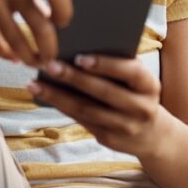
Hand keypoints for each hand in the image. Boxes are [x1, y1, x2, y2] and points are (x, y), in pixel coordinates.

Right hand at [0, 0, 72, 64]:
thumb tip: (54, 15)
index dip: (64, 9)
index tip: (62, 23)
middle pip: (42, 26)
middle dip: (49, 50)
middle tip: (50, 59)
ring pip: (17, 41)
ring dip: (29, 58)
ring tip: (33, 62)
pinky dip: (5, 54)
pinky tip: (11, 57)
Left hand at [26, 54, 168, 157]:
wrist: (153, 135)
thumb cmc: (135, 93)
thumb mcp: (136, 80)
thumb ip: (116, 65)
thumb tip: (75, 47)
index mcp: (149, 85)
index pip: (130, 72)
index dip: (105, 64)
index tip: (79, 57)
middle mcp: (141, 108)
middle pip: (103, 92)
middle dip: (74, 78)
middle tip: (49, 65)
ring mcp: (125, 127)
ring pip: (86, 110)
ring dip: (57, 96)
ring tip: (34, 83)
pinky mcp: (109, 140)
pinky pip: (81, 120)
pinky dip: (61, 107)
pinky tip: (43, 96)